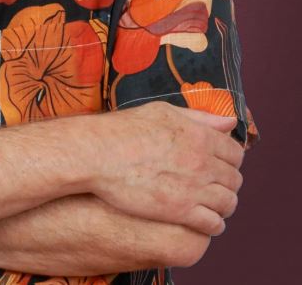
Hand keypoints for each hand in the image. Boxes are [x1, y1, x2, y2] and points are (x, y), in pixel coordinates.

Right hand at [87, 101, 243, 235]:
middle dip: (226, 182)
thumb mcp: (162, 112)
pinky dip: (213, 224)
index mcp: (200, 136)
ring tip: (209, 204)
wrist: (99, 153)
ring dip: (222, 204)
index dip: (230, 159)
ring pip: (228, 203)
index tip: (219, 163)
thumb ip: (198, 117)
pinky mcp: (181, 211)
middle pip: (235, 179)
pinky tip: (202, 220)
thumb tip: (229, 121)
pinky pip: (213, 224)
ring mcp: (194, 188)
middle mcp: (203, 162)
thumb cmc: (125, 129)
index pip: (236, 153)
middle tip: (212, 184)